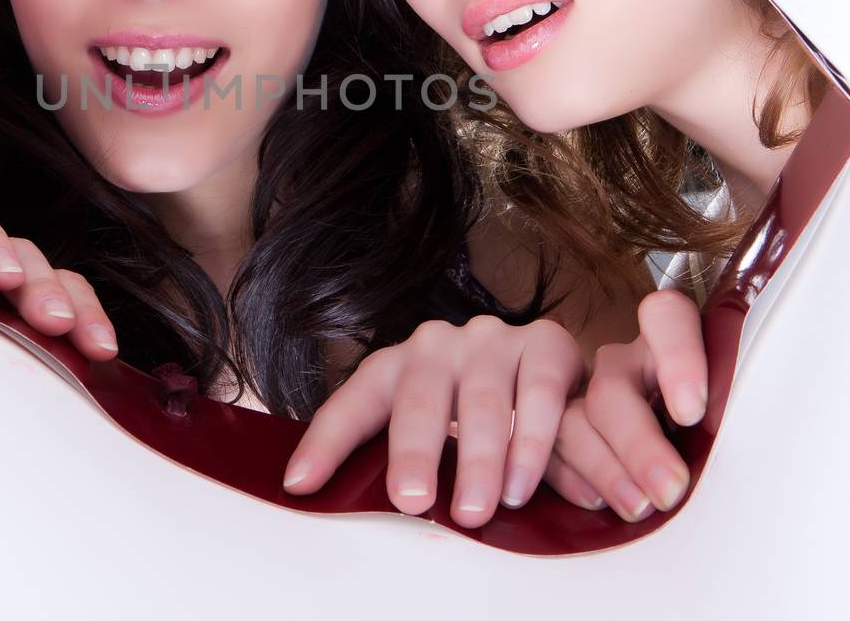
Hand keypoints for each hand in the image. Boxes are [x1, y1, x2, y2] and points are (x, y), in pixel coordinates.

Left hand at [0, 197, 120, 359]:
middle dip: (41, 286)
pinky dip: (90, 324)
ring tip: (95, 345)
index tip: (4, 277)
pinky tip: (102, 347)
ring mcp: (19, 285)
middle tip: (54, 320)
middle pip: (21, 253)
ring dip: (77, 307)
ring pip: (56, 279)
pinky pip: (76, 306)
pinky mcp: (45, 311)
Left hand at [282, 316, 583, 528]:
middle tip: (411, 499)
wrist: (549, 371)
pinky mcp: (546, 342)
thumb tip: (337, 501)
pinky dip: (530, 442)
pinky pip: (538, 392)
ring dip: (478, 459)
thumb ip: (403, 462)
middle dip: (413, 452)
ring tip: (475, 510)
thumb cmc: (476, 416)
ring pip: (481, 399)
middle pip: (419, 398)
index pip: (354, 402)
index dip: (325, 443)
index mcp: (395, 366)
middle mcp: (437, 345)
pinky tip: (521, 485)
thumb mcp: (432, 436)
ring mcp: (491, 340)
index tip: (299, 485)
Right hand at [545, 289, 706, 521]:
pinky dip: (570, 477)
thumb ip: (728, 419)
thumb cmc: (712, 444)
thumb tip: (751, 450)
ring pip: (575, 420)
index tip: (693, 412)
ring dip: (604, 467)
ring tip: (637, 508)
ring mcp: (583, 398)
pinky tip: (595, 502)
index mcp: (667, 345)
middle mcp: (623, 367)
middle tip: (670, 489)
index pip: (666, 316)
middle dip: (639, 442)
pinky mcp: (555, 433)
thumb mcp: (725, 422)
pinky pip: (548, 449)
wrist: (679, 475)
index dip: (677, 356)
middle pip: (613, 387)